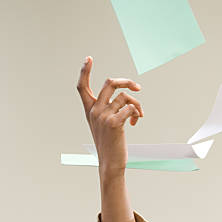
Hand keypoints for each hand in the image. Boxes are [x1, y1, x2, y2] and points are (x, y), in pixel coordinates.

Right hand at [77, 57, 142, 175]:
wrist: (110, 163)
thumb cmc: (110, 144)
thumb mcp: (104, 125)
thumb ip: (109, 110)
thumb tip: (127, 99)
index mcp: (90, 110)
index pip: (82, 87)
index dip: (85, 71)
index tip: (88, 59)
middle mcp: (94, 111)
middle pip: (110, 83)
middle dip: (126, 81)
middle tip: (137, 88)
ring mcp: (103, 116)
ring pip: (125, 97)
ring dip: (137, 104)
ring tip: (138, 115)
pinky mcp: (114, 123)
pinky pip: (130, 107)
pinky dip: (137, 112)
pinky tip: (136, 121)